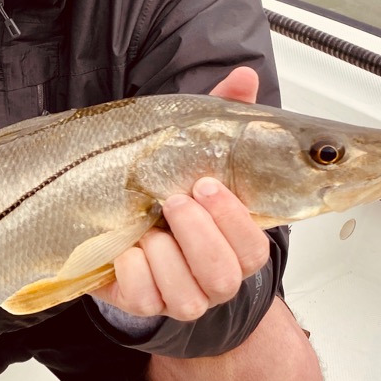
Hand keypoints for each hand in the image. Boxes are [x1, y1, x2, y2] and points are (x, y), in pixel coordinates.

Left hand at [90, 66, 270, 320]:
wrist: (126, 231)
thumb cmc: (170, 193)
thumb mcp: (196, 150)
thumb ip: (223, 115)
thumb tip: (243, 77)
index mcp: (235, 243)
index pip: (254, 247)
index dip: (232, 220)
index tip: (206, 185)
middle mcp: (214, 277)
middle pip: (224, 275)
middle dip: (196, 235)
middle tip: (172, 201)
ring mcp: (181, 295)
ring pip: (185, 294)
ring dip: (162, 254)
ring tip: (147, 226)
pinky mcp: (144, 303)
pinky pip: (143, 298)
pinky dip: (131, 271)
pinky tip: (127, 248)